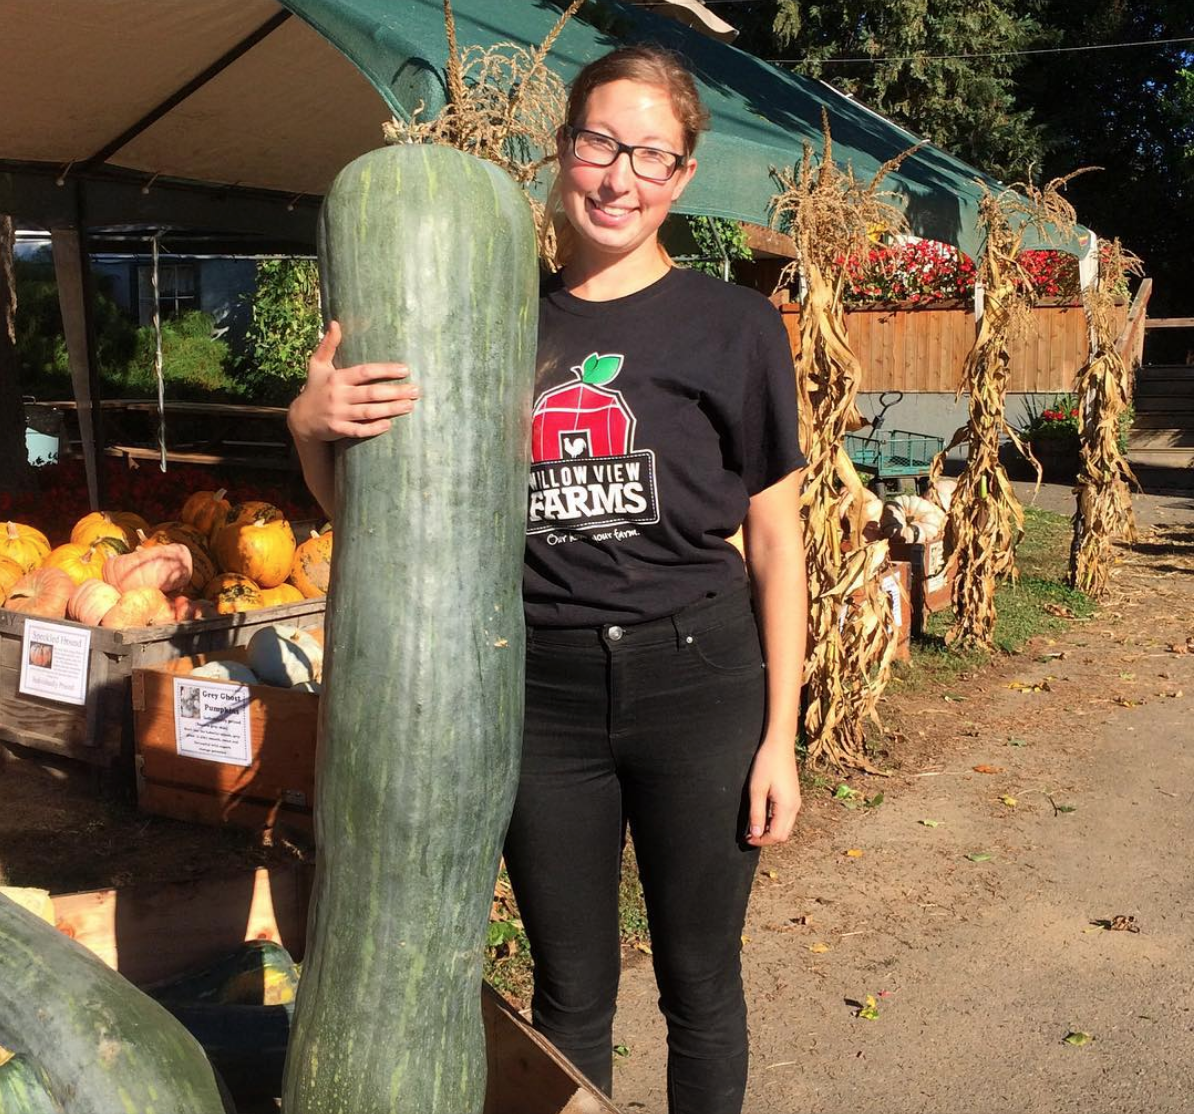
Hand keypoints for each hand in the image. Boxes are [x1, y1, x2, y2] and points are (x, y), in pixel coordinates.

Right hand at [287, 320, 420, 441]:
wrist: (300, 418)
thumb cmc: (315, 388)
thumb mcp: (317, 365)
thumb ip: (328, 345)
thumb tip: (335, 323)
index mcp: (337, 378)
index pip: (365, 372)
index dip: (385, 370)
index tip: (405, 370)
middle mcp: (338, 395)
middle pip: (371, 394)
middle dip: (395, 392)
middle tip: (415, 391)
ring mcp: (338, 413)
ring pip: (368, 412)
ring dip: (391, 409)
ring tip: (409, 406)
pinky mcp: (338, 429)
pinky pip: (358, 430)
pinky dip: (373, 428)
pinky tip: (389, 424)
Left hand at [745, 737, 801, 846]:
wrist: (779, 745)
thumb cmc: (766, 764)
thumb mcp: (756, 789)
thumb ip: (756, 813)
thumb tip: (755, 834)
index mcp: (787, 806)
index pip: (776, 835)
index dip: (761, 841)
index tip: (746, 839)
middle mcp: (795, 807)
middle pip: (783, 835)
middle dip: (766, 839)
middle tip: (749, 836)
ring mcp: (796, 802)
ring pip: (785, 827)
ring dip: (771, 831)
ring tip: (754, 827)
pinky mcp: (793, 797)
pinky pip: (786, 818)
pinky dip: (775, 822)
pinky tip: (762, 816)